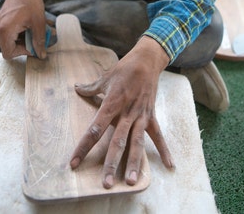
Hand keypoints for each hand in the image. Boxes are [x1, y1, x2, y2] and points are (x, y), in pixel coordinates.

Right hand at [0, 0, 45, 58]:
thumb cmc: (31, 3)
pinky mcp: (1, 21)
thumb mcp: (39, 24)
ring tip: (33, 32)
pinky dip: (19, 35)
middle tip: (34, 39)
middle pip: (8, 48)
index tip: (33, 46)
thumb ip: (39, 41)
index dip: (22, 52)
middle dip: (23, 46)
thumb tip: (41, 55)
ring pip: (9, 42)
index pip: (9, 52)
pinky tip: (28, 28)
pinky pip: (8, 34)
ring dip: (22, 40)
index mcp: (5, 30)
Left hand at [70, 36, 174, 188]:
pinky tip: (170, 165)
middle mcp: (126, 113)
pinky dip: (164, 150)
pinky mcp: (151, 116)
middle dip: (111, 163)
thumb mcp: (105, 77)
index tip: (74, 163)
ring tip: (131, 182)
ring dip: (134, 162)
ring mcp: (140, 116)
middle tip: (106, 183)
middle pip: (117, 141)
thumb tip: (76, 88)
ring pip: (136, 142)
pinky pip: (158, 135)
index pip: (94, 129)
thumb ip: (90, 88)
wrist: (146, 61)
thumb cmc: (124, 69)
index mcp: (111, 104)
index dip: (83, 147)